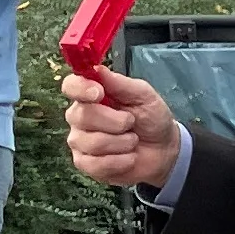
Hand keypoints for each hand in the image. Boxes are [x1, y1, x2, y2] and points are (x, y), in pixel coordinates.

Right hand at [60, 65, 181, 191]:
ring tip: (132, 141)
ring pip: (91, 142)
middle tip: (131, 123)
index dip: (80, 89)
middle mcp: (79, 116)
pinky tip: (129, 157)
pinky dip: (120, 161)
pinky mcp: (85, 163)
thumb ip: (120, 83)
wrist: (164, 149)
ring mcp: (80, 141)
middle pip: (81, 116)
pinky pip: (95, 164)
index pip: (70, 86)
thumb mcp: (144, 96)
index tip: (98, 93)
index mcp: (91, 95)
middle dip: (115, 122)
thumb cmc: (151, 118)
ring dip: (122, 143)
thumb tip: (96, 69)